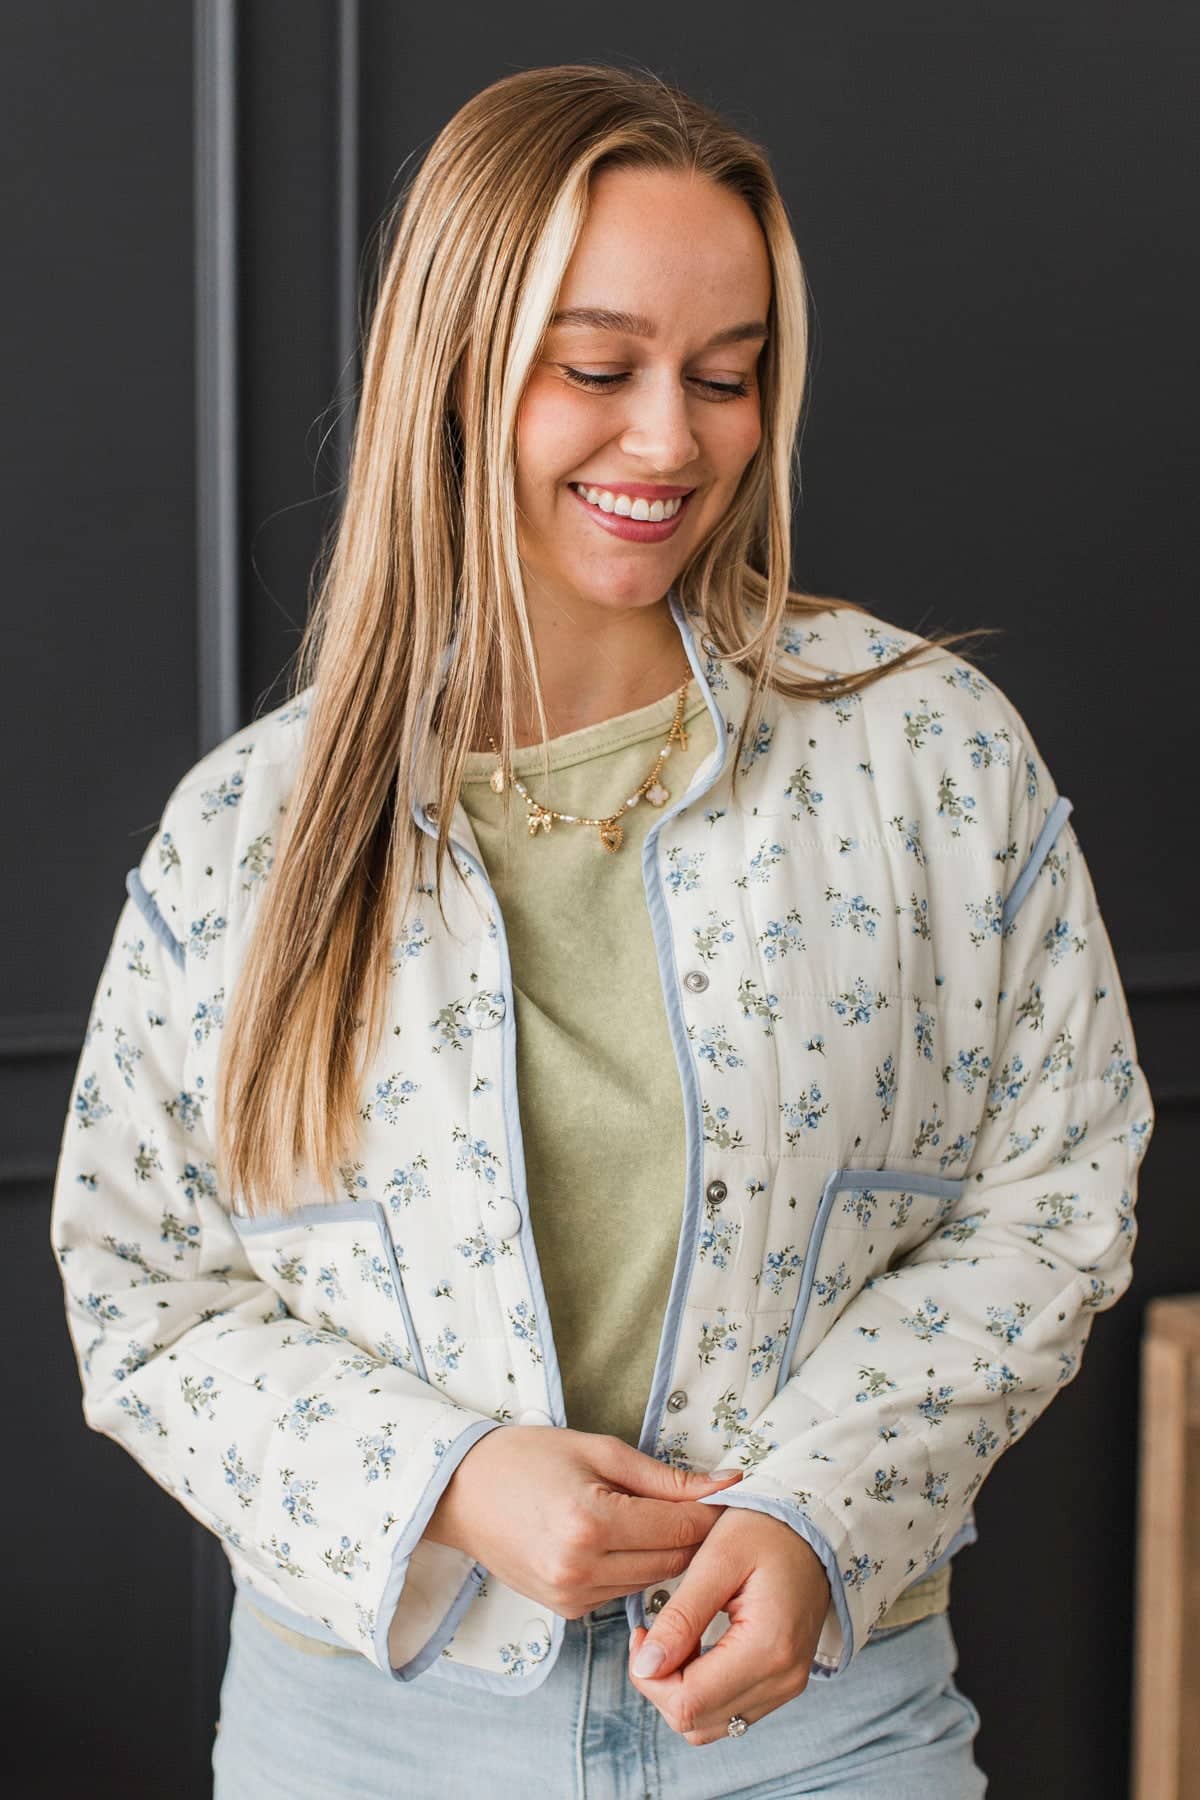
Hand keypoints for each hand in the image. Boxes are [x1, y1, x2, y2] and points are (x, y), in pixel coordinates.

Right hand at [424, 1426, 743, 1619]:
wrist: (461, 1492)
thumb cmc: (528, 1458)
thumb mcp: (598, 1450)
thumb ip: (665, 1477)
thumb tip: (728, 1483)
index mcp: (592, 1523)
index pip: (680, 1528)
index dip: (711, 1510)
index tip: (728, 1494)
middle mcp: (582, 1570)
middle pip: (674, 1562)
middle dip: (694, 1535)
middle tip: (701, 1505)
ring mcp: (572, 1597)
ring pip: (653, 1582)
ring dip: (666, 1554)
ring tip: (662, 1518)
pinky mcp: (567, 1611)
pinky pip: (622, 1592)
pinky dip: (633, 1568)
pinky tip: (624, 1540)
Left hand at [627, 1505, 831, 1745]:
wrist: (813, 1529)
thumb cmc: (766, 1530)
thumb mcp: (718, 1558)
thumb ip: (681, 1615)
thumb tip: (645, 1666)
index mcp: (767, 1648)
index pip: (688, 1702)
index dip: (649, 1678)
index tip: (641, 1633)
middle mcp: (781, 1679)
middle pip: (694, 1721)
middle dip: (660, 1683)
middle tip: (654, 1633)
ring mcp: (785, 1686)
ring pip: (707, 1725)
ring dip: (679, 1689)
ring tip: (678, 1637)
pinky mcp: (781, 1684)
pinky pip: (727, 1711)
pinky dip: (701, 1690)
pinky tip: (696, 1647)